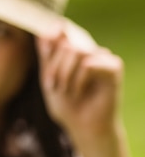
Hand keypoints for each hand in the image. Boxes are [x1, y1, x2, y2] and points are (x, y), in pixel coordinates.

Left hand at [36, 22, 122, 147]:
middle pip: (66, 44)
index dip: (52, 36)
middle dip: (55, 67)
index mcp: (73, 50)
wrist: (82, 126)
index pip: (61, 30)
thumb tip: (43, 30)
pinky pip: (88, 64)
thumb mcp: (49, 76)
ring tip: (66, 90)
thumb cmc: (66, 103)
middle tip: (53, 86)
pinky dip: (79, 79)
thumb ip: (46, 53)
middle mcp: (88, 50)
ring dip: (65, 74)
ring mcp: (102, 57)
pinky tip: (79, 91)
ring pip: (77, 51)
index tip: (45, 49)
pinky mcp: (113, 67)